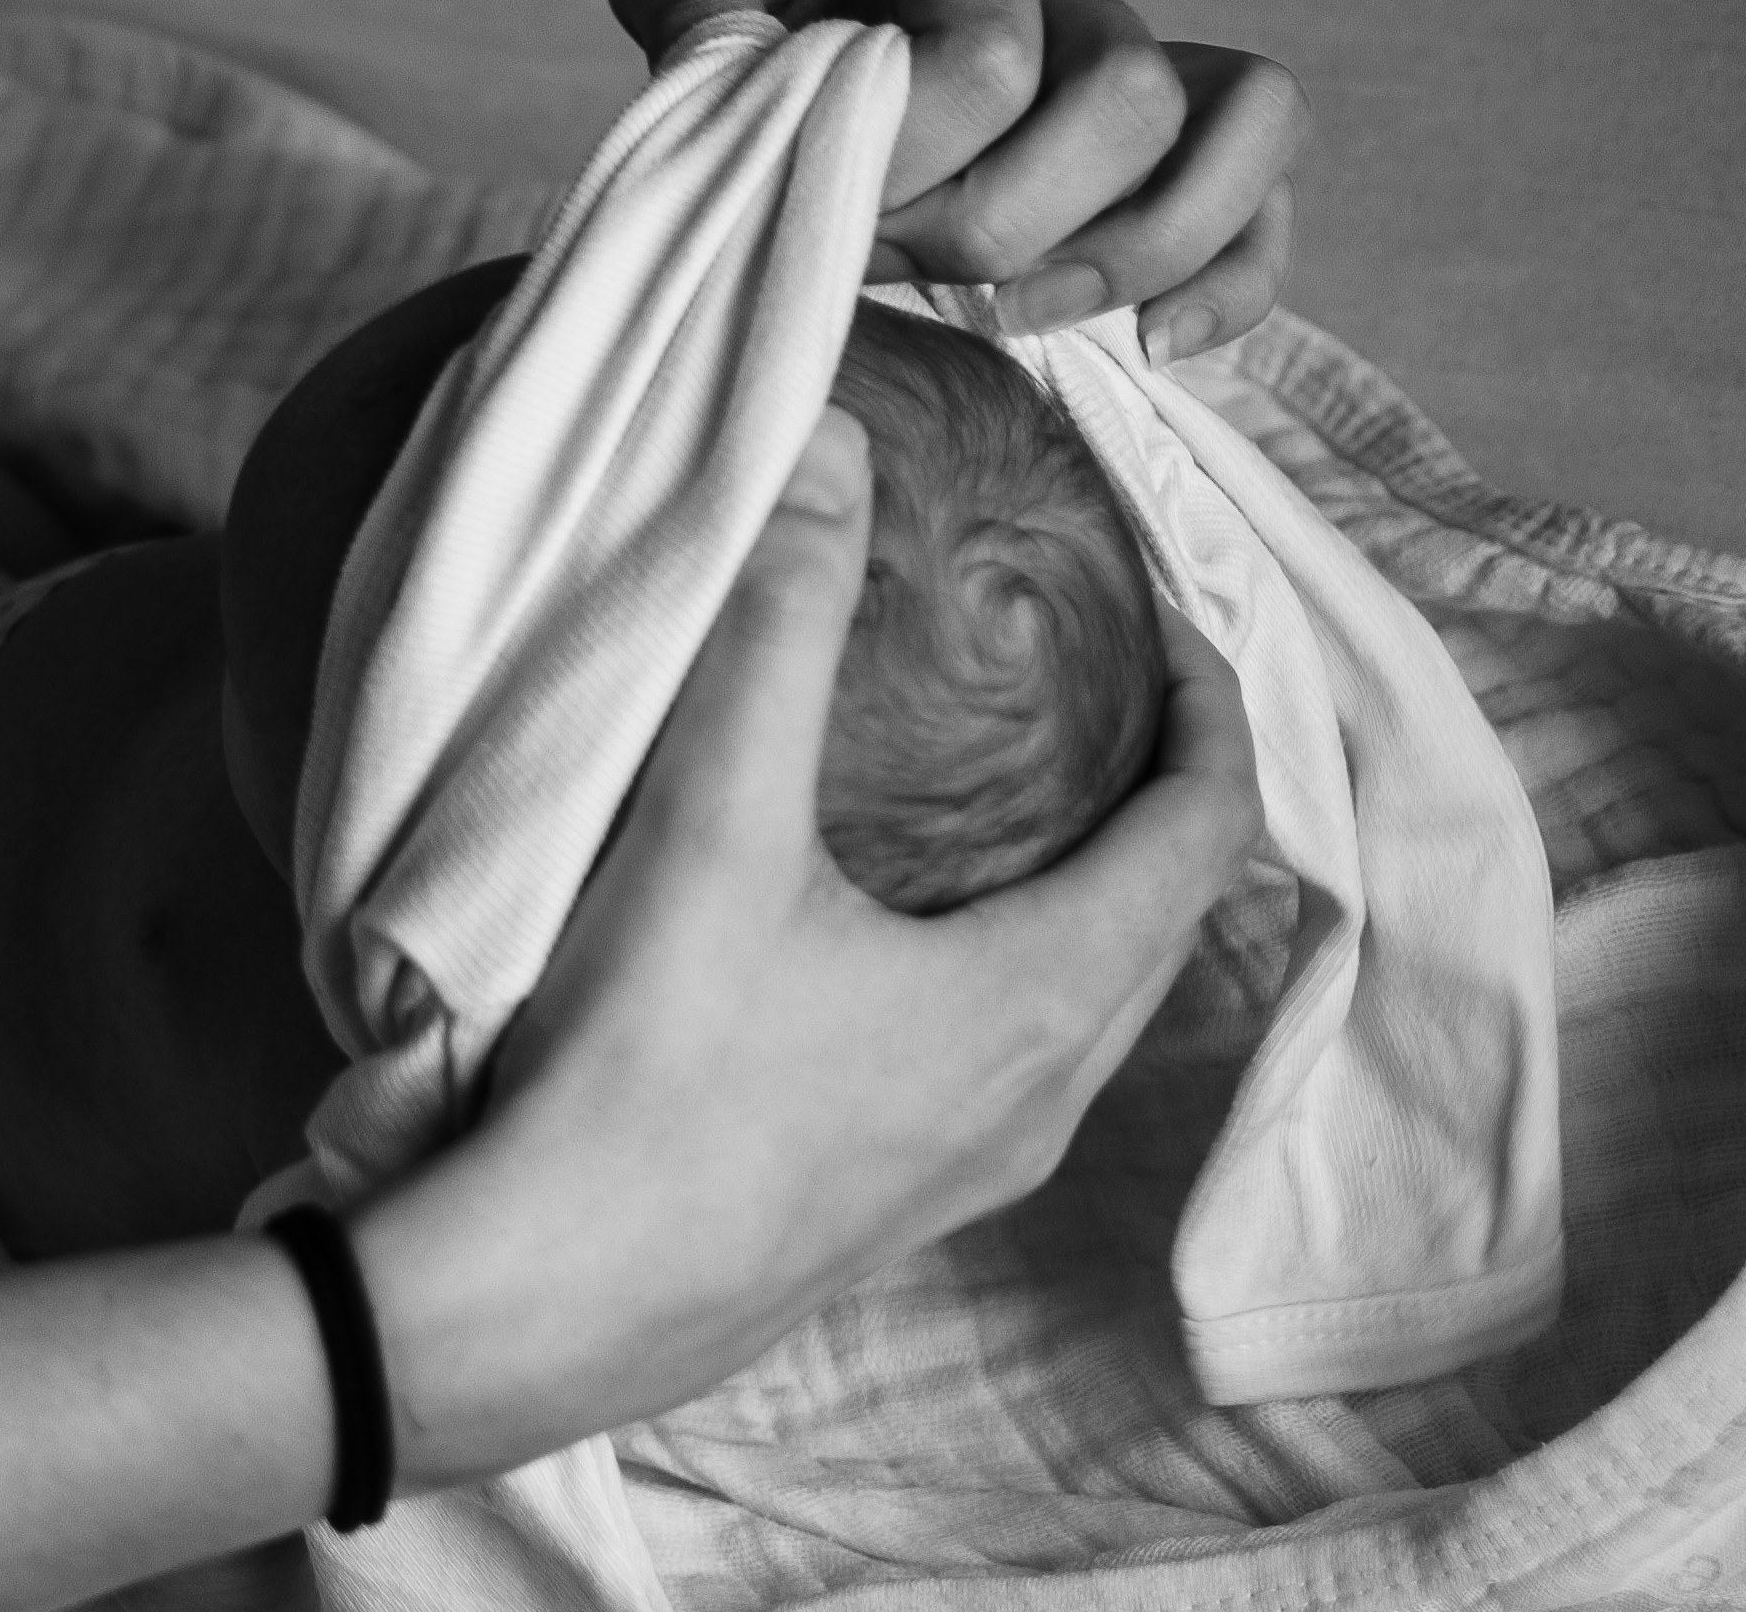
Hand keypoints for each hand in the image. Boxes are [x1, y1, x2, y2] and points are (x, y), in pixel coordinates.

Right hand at [345, 412, 1255, 1484]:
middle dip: (1147, 798)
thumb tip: (825, 448)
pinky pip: (993, 1070)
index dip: (1210, 711)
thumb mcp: (711, 826)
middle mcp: (1036, 1097)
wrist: (535, 1296)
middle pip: (1159, 923)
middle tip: (1085, 688)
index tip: (1164, 621)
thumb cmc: (645, 1070)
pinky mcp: (879, 1213)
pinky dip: (993, 977)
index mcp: (1042, 996)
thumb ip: (772, 627)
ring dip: (1070, 897)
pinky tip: (873, 948)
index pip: (1205, 833)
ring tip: (990, 803)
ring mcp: (962, 1173)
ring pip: (1077, 1008)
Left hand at [601, 0, 1308, 357]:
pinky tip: (1151, 342)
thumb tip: (740, 97)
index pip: (989, 67)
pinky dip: (1229, 280)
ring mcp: (1117, 62)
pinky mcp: (1134, 137)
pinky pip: (1254, 199)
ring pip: (1215, 153)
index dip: (903, 157)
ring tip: (1003, 311)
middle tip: (878, 245)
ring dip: (1109, 259)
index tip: (809, 177)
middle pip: (1126, 113)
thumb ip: (698, 11)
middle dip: (995, 221)